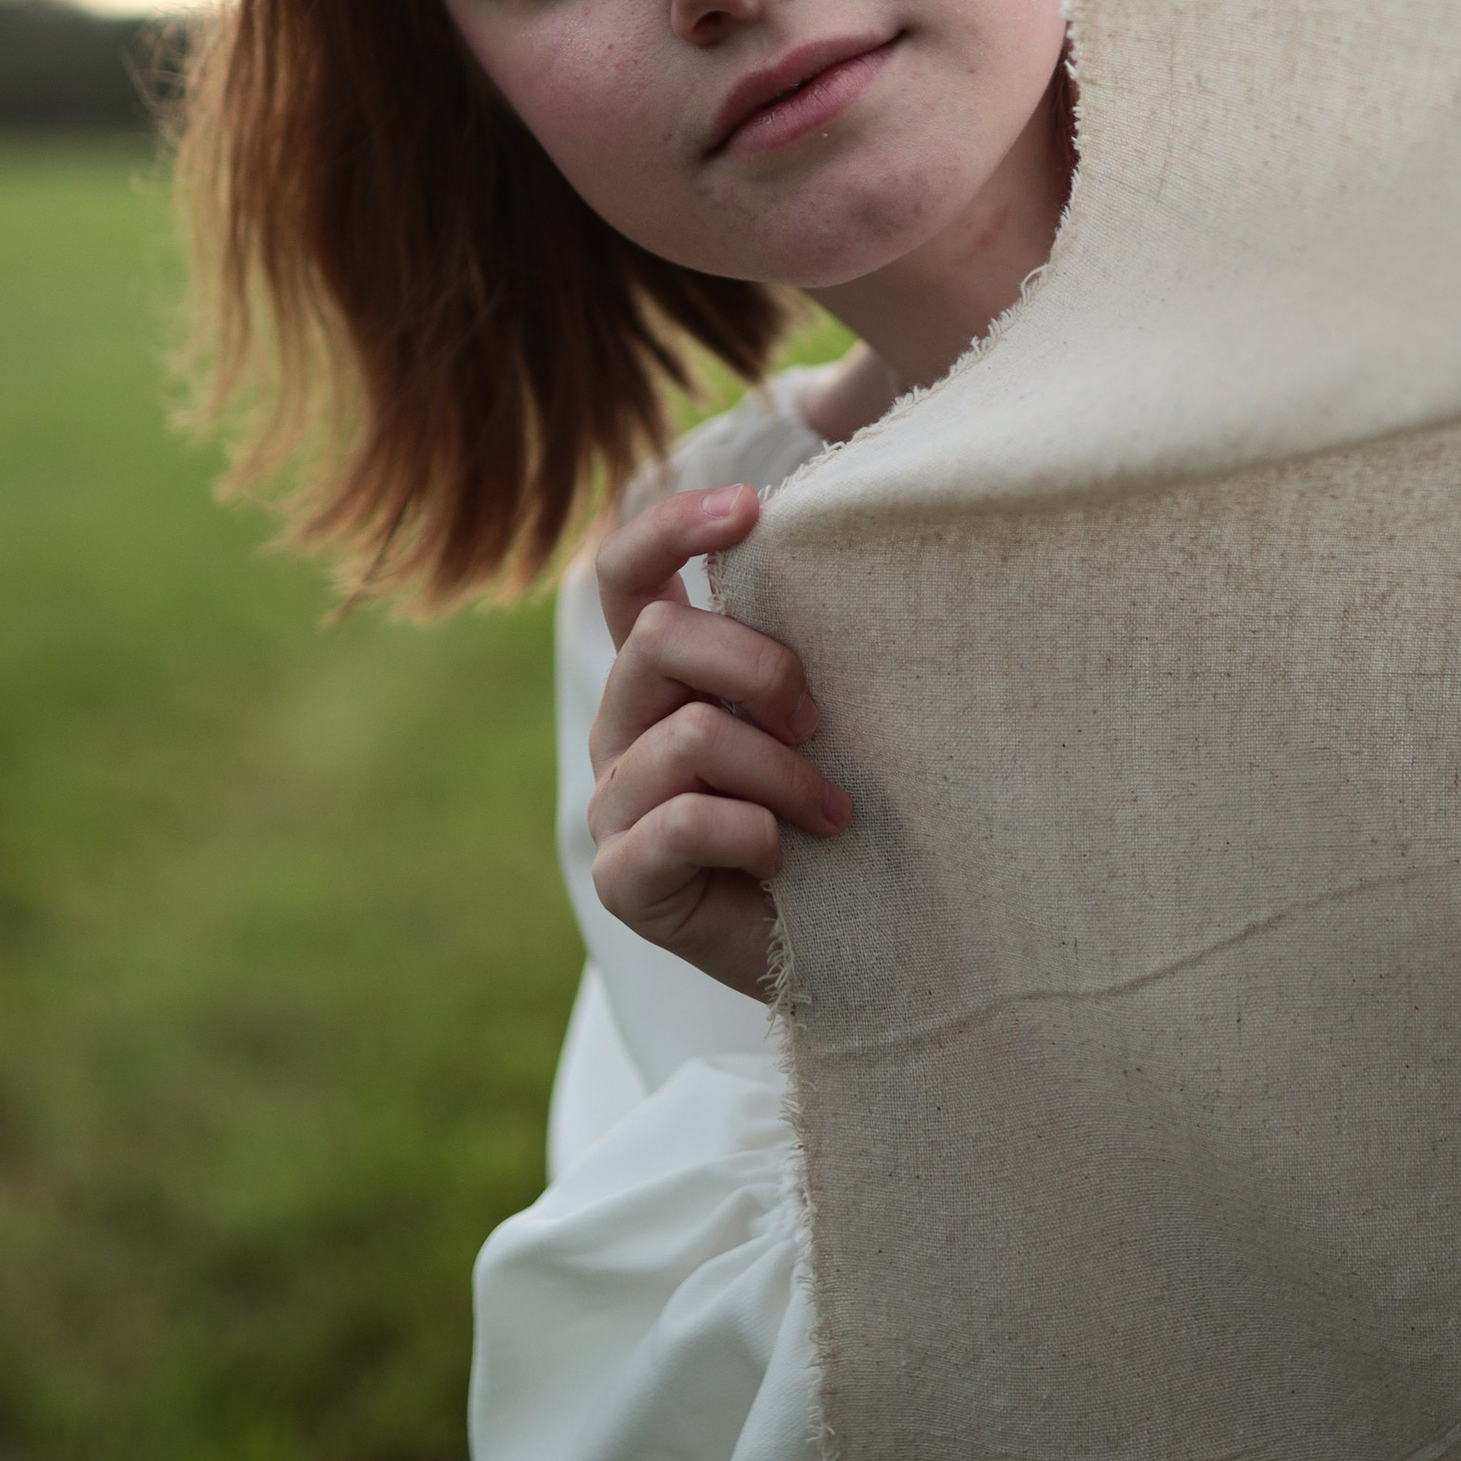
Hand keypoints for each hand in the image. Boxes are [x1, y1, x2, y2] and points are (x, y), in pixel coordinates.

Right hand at [586, 482, 852, 999]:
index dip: (670, 528)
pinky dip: (755, 833)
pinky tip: (786, 860)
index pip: (625, 575)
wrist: (847, 950)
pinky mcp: (621, 877)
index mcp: (661, 674)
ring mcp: (613, 803)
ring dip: (784, 772)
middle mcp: (623, 727)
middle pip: (659, 639)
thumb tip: (834, 545)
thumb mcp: (819, 717)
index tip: (751, 511)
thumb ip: (794, 650)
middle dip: (759, 667)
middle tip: (821, 722)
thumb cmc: (834, 818)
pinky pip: (685, 822)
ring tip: (834, 814)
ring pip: (690, 735)